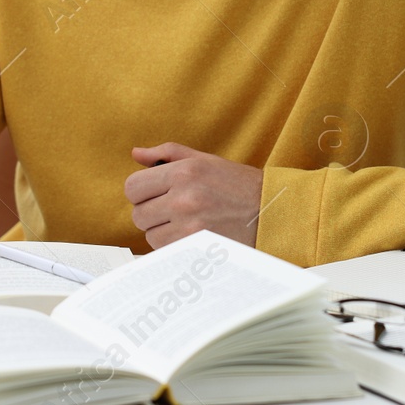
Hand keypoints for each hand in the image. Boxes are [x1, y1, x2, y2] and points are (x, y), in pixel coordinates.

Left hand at [125, 142, 264, 249]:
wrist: (272, 210)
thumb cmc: (238, 184)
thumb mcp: (204, 160)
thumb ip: (167, 154)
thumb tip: (136, 154)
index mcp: (183, 171)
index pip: (132, 187)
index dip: (140, 192)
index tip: (154, 195)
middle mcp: (184, 198)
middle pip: (138, 214)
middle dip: (151, 212)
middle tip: (172, 210)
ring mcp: (190, 225)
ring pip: (150, 235)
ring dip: (162, 231)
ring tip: (186, 223)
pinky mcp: (198, 247)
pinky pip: (166, 250)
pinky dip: (174, 245)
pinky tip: (193, 235)